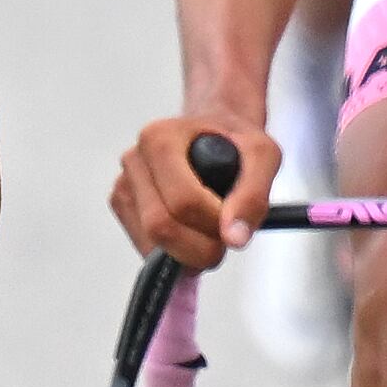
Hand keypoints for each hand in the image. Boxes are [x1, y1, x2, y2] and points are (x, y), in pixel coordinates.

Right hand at [111, 116, 278, 268]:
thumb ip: (253, 196)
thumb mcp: (263, 157)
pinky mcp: (122, 206)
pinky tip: (192, 235)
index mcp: (160, 137)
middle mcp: (134, 159)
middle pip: (160, 226)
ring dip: (187, 254)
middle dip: (199, 247)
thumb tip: (233, 239)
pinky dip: (173, 253)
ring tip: (210, 234)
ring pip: (149, 242)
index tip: (235, 223)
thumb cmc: (237, 142)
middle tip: (224, 241)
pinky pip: (144, 247)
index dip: (214, 223)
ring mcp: (124, 183)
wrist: (217, 133)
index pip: (183, 201)